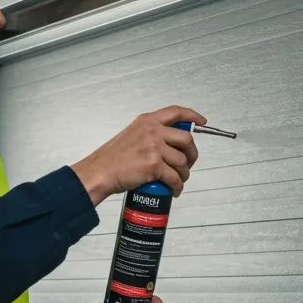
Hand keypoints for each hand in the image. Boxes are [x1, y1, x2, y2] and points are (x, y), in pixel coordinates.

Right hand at [71, 106, 206, 204]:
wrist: (100, 171)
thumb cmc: (113, 157)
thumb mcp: (132, 133)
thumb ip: (150, 133)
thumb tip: (170, 143)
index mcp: (148, 120)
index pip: (176, 112)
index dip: (192, 116)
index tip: (202, 122)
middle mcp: (153, 131)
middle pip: (186, 139)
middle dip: (192, 154)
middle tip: (188, 163)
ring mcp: (154, 148)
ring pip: (182, 161)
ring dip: (184, 173)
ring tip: (179, 179)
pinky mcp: (154, 166)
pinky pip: (175, 177)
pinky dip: (178, 186)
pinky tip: (175, 190)